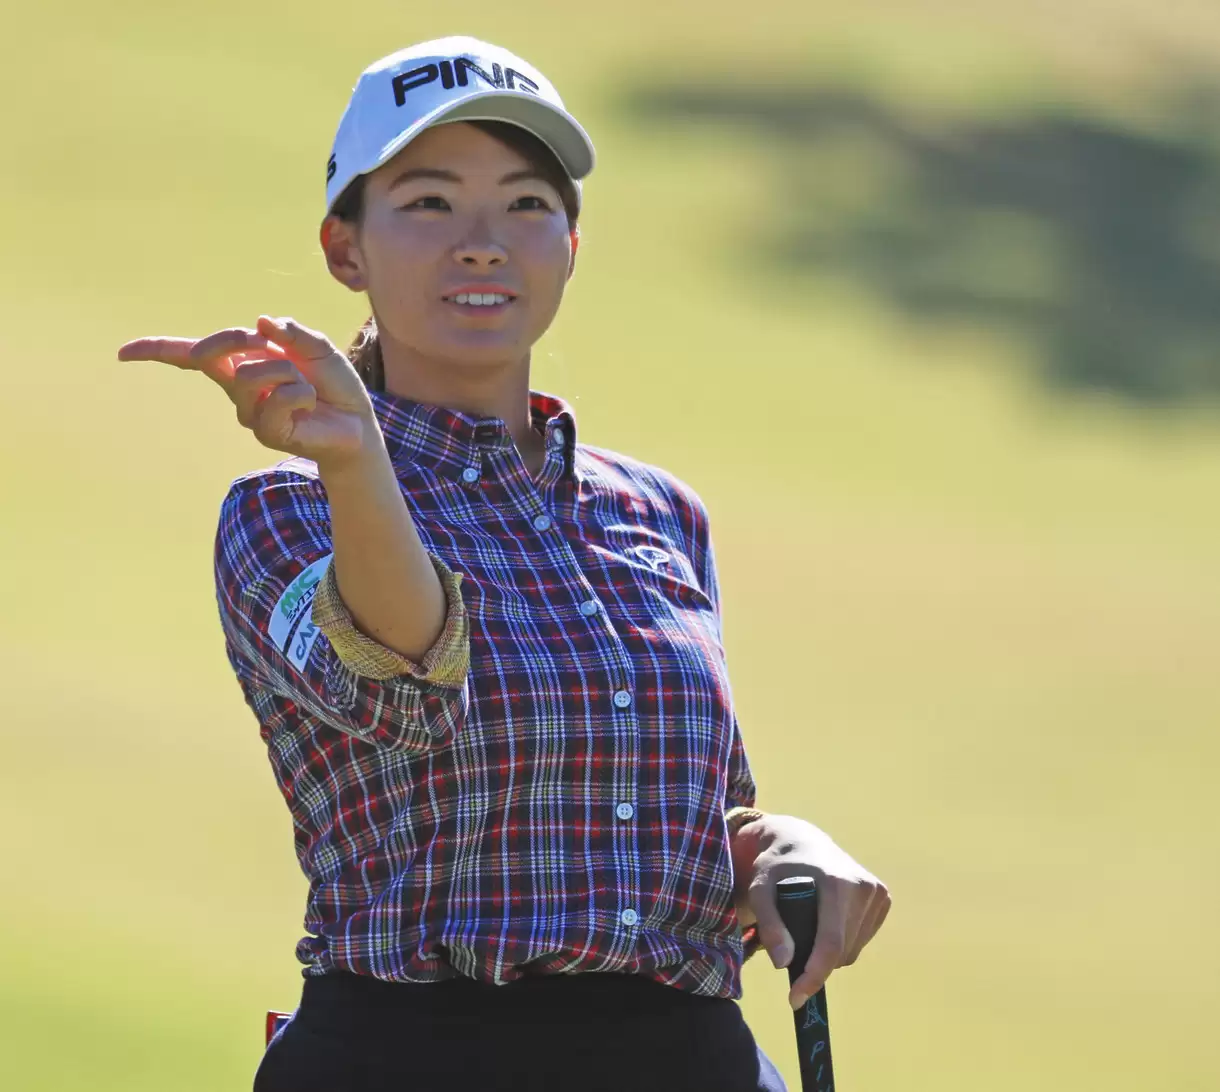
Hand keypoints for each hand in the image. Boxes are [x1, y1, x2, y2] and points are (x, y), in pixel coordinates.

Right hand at [117, 315, 378, 468]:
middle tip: (266, 341)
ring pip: (251, 374)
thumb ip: (292, 332)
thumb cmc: (332, 384)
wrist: (355, 422)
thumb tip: (263, 322)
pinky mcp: (266, 432)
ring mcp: (248, 412)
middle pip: (211, 352)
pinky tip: (310, 404)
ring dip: (286, 371)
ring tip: (305, 385)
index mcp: (240, 363)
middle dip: (234, 338)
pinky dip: (300, 393)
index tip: (124, 353)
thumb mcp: (318, 348)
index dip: (158, 351)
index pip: (192, 355)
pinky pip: (277, 398)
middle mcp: (237, 387)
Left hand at [731, 813, 890, 1008]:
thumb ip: (769, 923)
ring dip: (829, 954)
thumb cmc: (776, 867)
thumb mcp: (759, 889)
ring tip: (807, 927)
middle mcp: (862, 886)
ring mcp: (877, 892)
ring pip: (853, 950)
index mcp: (835, 882)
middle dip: (815, 963)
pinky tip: (827, 919)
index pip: (830, 943)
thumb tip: (784, 962)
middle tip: (790, 948)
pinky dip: (842, 941)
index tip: (795, 999)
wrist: (800, 842)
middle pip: (841, 952)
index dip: (814, 976)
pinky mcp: (883, 897)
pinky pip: (862, 940)